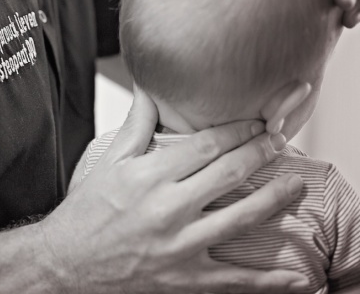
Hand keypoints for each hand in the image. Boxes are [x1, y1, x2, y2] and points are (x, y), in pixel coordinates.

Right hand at [43, 88, 308, 292]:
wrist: (65, 262)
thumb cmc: (86, 211)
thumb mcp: (109, 162)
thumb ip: (137, 125)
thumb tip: (149, 87)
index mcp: (148, 175)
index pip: (207, 144)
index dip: (239, 130)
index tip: (256, 123)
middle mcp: (166, 208)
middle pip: (230, 172)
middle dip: (262, 152)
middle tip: (280, 142)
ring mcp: (178, 245)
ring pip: (241, 217)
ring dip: (275, 198)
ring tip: (295, 185)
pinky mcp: (183, 277)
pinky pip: (233, 279)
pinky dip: (267, 281)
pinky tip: (294, 279)